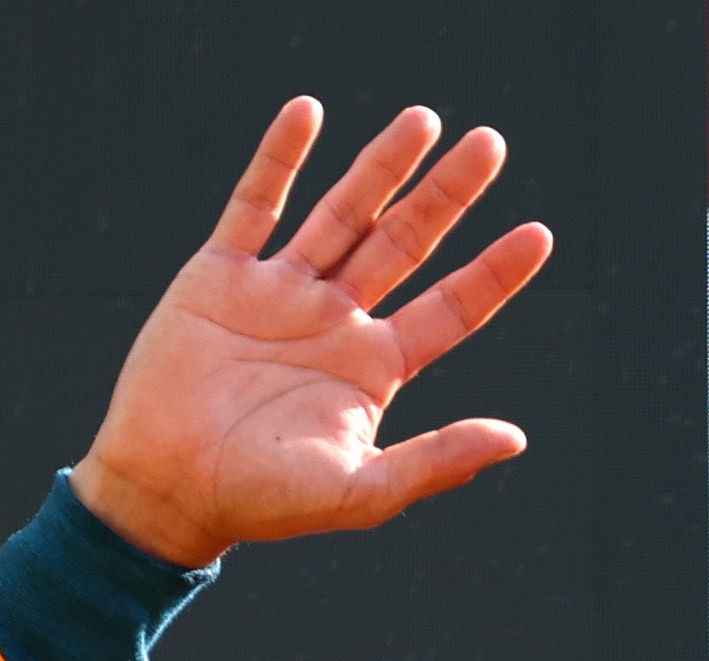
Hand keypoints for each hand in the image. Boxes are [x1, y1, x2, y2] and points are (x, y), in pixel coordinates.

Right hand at [66, 99, 553, 567]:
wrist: (168, 488)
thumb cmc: (267, 502)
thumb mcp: (364, 490)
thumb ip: (438, 460)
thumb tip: (516, 438)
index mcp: (376, 367)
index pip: (452, 308)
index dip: (495, 272)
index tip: (539, 235)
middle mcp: (336, 320)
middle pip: (406, 243)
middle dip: (448, 194)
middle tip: (491, 143)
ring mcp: (280, 291)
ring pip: (343, 213)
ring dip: (381, 165)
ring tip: (424, 118)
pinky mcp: (220, 275)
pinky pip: (255, 203)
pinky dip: (280, 158)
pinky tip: (309, 111)